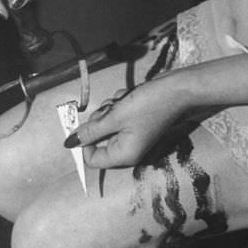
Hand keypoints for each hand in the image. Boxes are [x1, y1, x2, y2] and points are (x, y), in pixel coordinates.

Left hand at [71, 76, 186, 168]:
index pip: (92, 160)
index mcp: (125, 155)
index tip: (87, 123)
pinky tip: (130, 96)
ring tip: (123, 100)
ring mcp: (134, 135)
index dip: (85, 142)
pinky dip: (120, 104)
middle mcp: (129, 149)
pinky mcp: (137, 121)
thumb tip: (69, 143)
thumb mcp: (116, 117)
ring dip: (110, 109)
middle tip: (110, 108)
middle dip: (101, 120)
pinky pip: (119, 115)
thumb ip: (91, 131)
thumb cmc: (149, 104)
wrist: (178, 88)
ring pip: (108, 124)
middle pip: (99, 139)